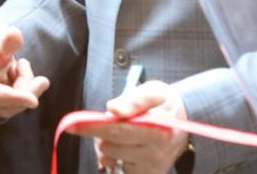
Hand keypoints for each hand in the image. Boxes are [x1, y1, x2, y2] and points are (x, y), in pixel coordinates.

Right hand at [0, 24, 49, 118]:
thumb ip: (6, 35)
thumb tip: (12, 35)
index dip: (12, 98)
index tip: (35, 100)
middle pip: (3, 104)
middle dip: (27, 92)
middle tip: (41, 78)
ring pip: (11, 109)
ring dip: (25, 91)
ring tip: (22, 68)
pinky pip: (12, 109)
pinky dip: (22, 95)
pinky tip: (17, 78)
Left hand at [67, 81, 188, 172]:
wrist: (185, 122)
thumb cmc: (165, 104)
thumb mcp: (154, 91)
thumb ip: (134, 99)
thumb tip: (112, 109)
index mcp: (158, 128)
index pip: (118, 129)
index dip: (92, 127)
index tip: (71, 125)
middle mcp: (156, 151)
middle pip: (110, 145)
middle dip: (101, 132)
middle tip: (111, 120)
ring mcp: (152, 166)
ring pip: (111, 157)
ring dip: (107, 145)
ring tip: (121, 133)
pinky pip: (119, 169)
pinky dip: (115, 157)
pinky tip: (125, 148)